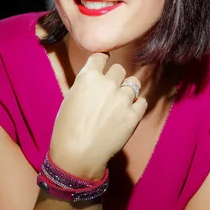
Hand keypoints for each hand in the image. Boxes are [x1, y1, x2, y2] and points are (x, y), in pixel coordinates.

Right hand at [49, 53, 147, 179]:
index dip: (102, 59)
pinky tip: (129, 112)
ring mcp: (123, 99)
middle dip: (115, 77)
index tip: (104, 64)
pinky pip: (142, 101)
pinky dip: (137, 105)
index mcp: (88, 76)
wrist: (78, 154)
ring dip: (128, 90)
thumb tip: (95, 79)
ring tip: (121, 102)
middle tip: (110, 90)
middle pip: (119, 68)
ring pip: (134, 83)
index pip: (101, 55)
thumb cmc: (67, 128)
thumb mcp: (70, 98)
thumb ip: (85, 84)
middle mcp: (108, 83)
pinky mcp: (134, 115)